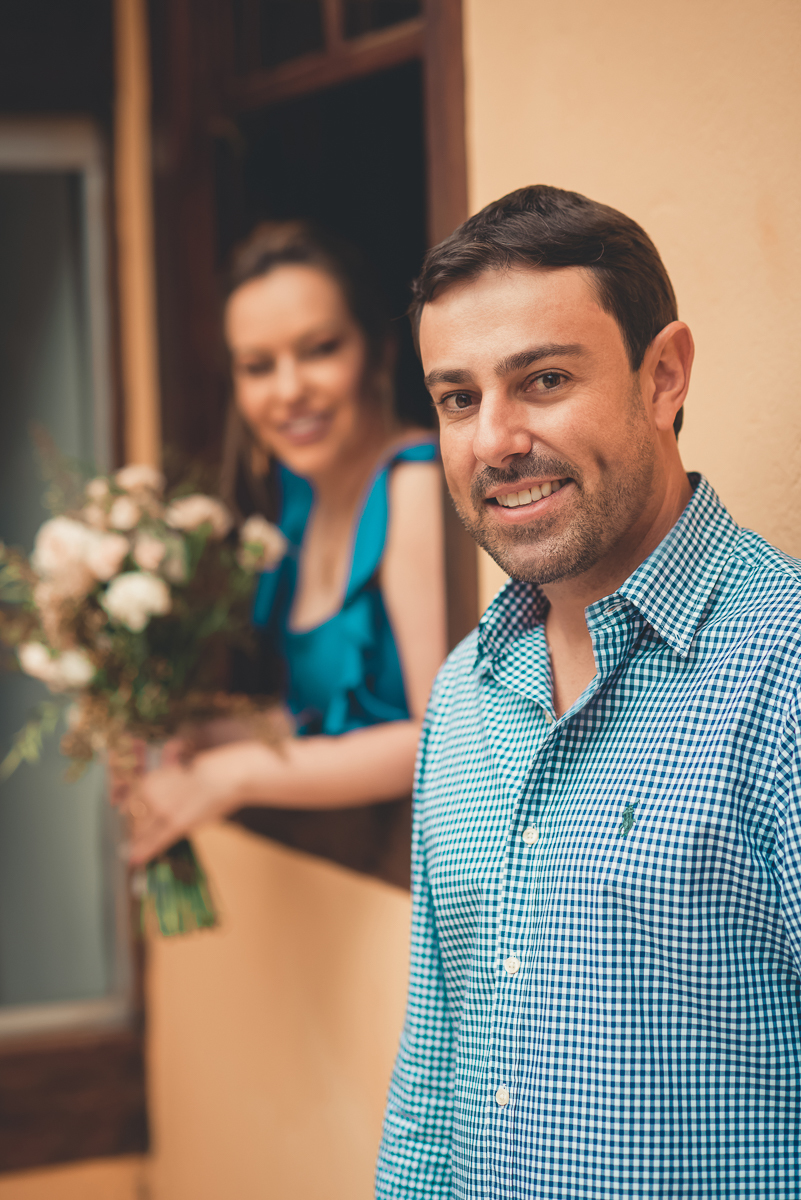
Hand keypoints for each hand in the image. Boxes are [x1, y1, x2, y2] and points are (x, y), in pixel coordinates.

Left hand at [126, 746, 243, 864]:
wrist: (225, 775)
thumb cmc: (209, 771)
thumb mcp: (180, 776)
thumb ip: (167, 788)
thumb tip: (162, 801)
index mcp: (151, 780)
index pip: (130, 802)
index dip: (126, 813)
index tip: (124, 819)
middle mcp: (151, 795)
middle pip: (135, 819)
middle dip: (134, 830)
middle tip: (131, 839)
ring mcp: (162, 810)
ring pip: (143, 831)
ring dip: (138, 842)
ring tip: (130, 852)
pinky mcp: (176, 824)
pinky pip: (156, 841)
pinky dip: (145, 852)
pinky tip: (135, 860)